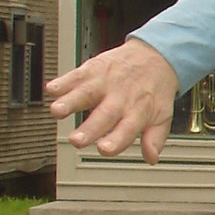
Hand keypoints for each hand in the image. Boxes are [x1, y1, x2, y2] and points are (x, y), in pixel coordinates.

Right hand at [46, 40, 180, 163]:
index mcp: (137, 112)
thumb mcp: (162, 116)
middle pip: (103, 115)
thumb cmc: (154, 90)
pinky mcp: (92, 69)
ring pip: (86, 93)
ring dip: (70, 102)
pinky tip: (52, 90)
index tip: (104, 149)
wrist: (154, 56)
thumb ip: (155, 139)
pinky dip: (63, 82)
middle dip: (89, 128)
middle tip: (76, 140)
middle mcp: (119, 98)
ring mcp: (105, 83)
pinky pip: (75, 75)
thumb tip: (151, 158)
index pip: (127, 130)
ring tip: (57, 112)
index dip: (116, 140)